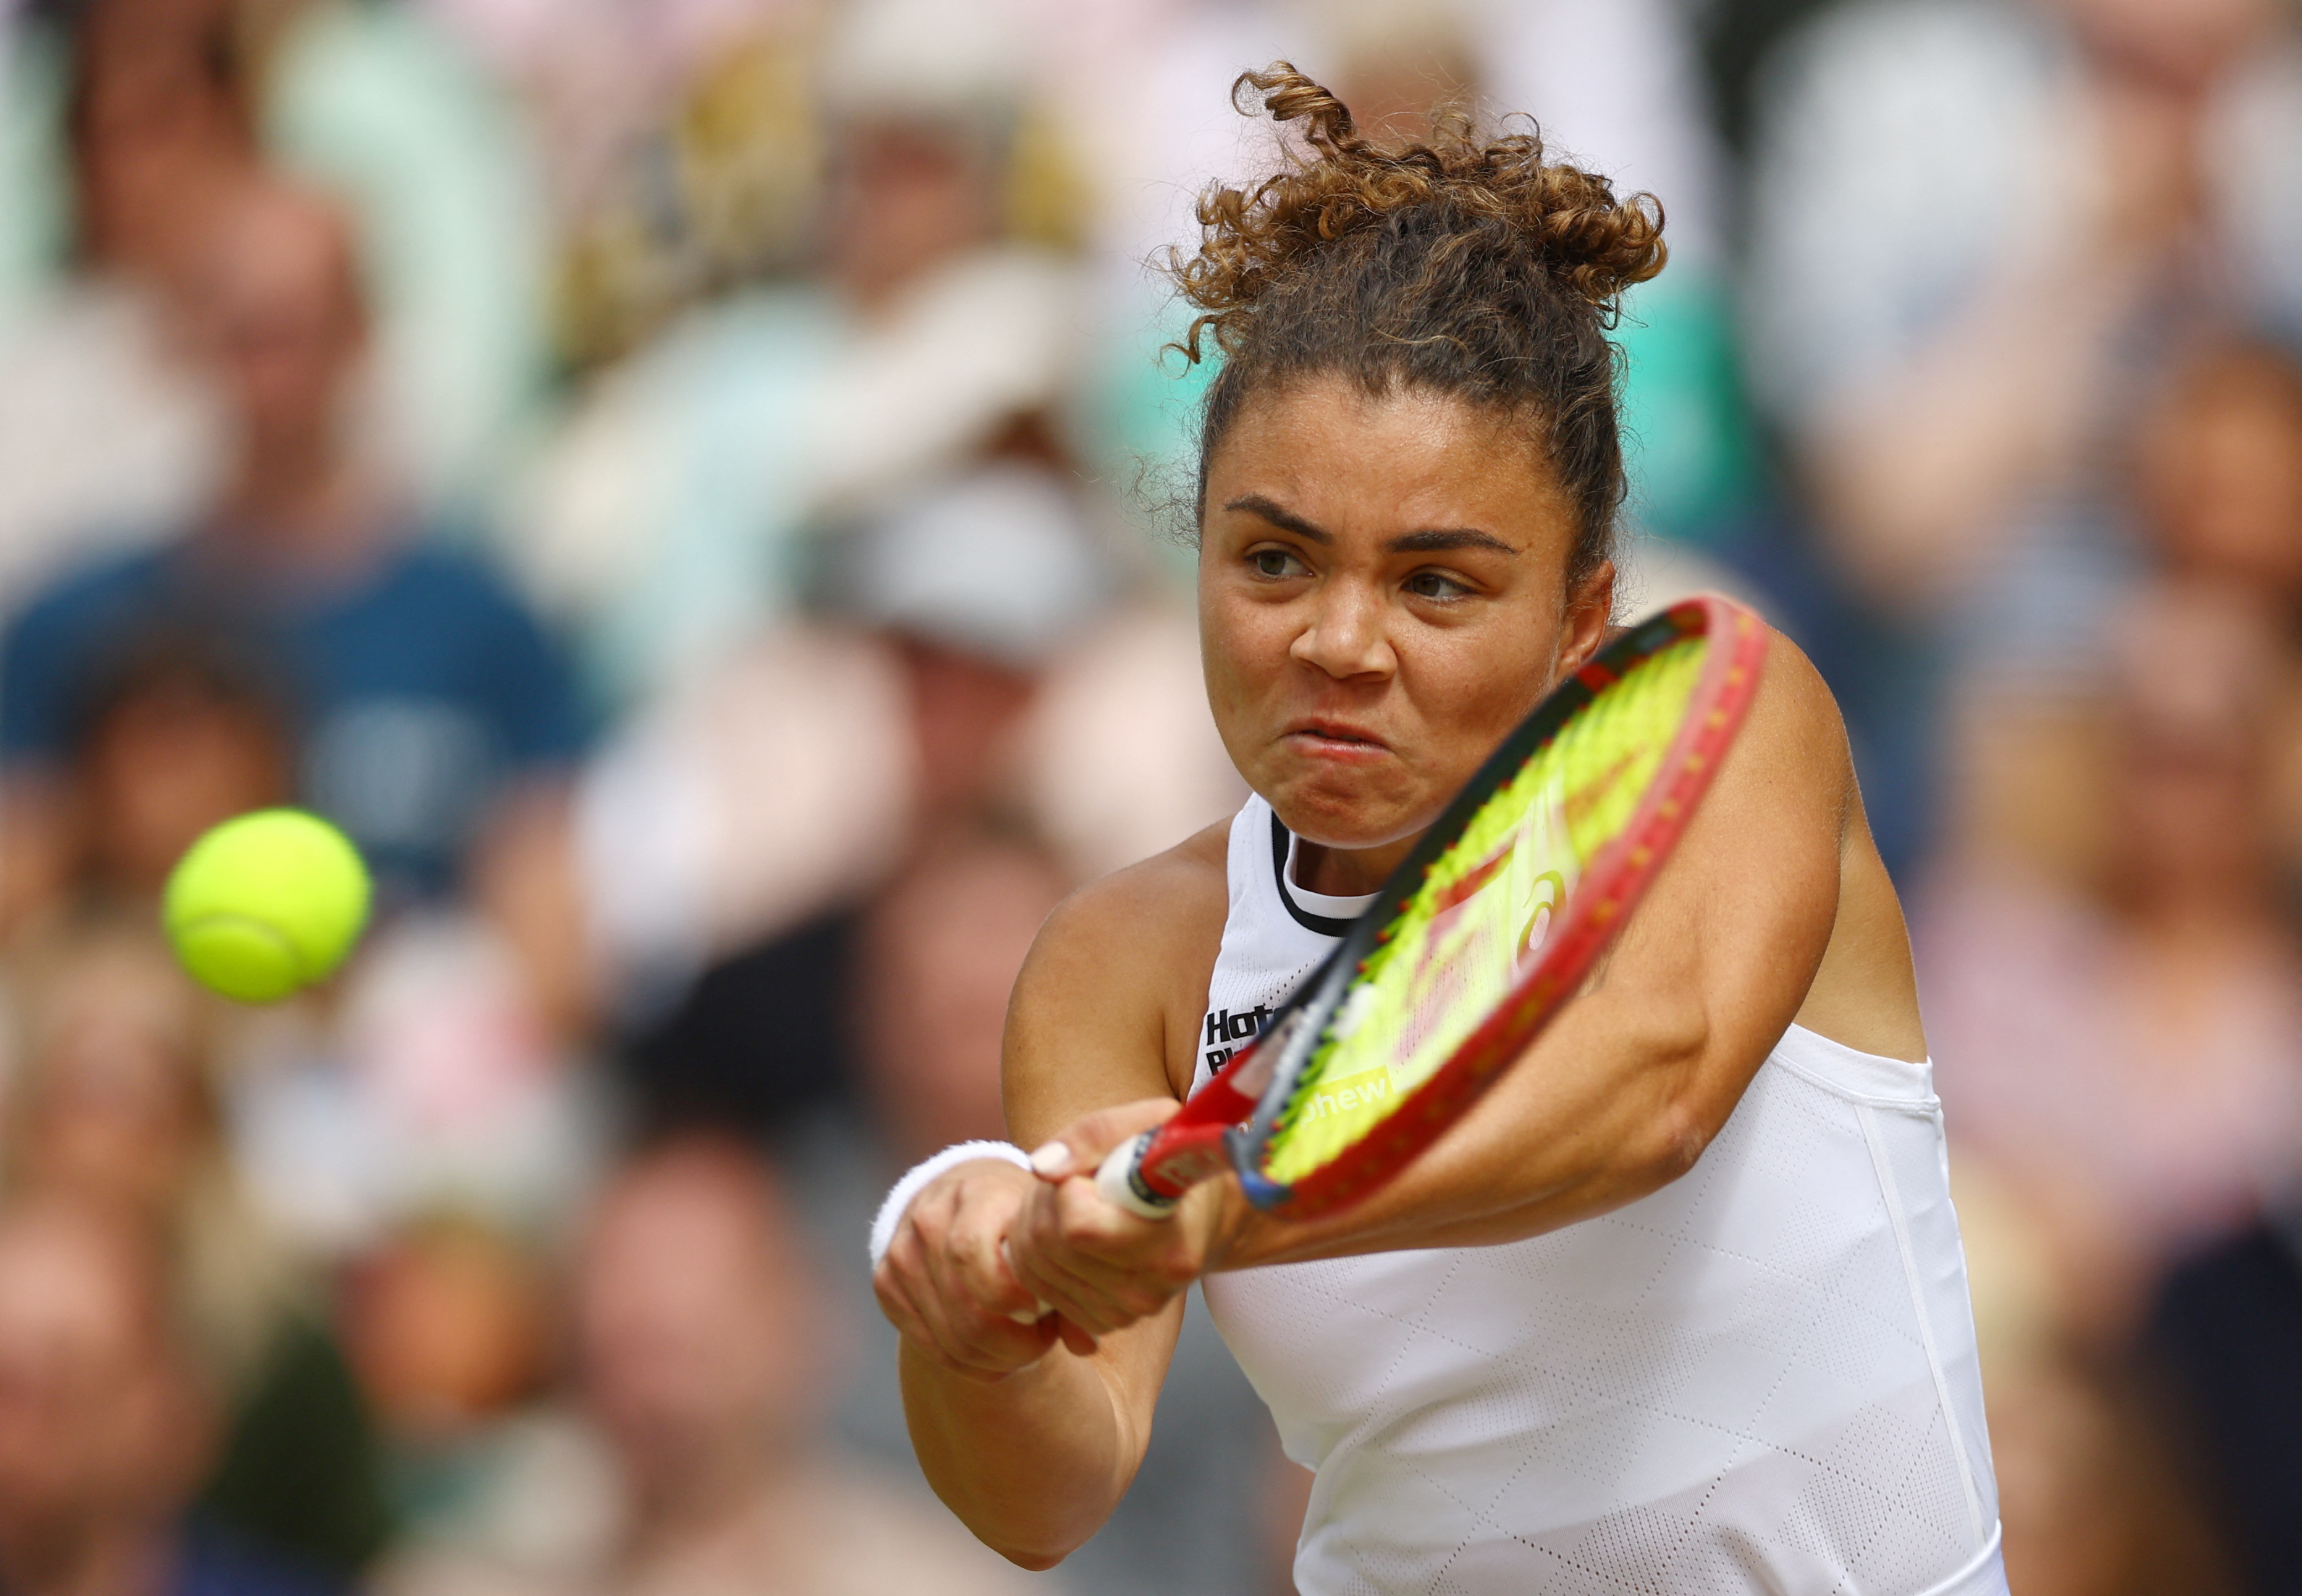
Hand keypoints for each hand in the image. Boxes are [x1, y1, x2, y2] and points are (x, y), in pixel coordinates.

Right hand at [873, 1158, 1061, 1382]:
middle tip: (1041, 1343)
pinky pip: (928, 1347)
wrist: (965, 1190)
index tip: (1042, 1311)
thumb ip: (1070, 1276)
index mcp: (975, 1194)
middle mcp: (928, 1219)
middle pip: (966, 1310)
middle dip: (1012, 1344)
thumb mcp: (1047, 1226)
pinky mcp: (886, 1283)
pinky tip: (993, 1354)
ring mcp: (901, 1252)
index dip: (1009, 1297)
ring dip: (993, 1360)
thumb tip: (1088, 1344)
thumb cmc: (1020, 1214)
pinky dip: (966, 1363)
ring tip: (1023, 1349)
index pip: (972, 1254)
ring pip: (948, 1337)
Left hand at [1009, 1099, 1236, 1346]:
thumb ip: (1095, 1135)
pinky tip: (1074, 1237)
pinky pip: (1040, 1289)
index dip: (1069, 1190)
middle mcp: (1148, 1291)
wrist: (1201, 1217)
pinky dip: (1042, 1258)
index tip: (1090, 1173)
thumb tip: (1042, 1168)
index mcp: (1169, 1245)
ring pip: (1036, 1268)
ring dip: (1039, 1225)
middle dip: (1046, 1202)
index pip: (1079, 1227)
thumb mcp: (1151, 1125)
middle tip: (1077, 1181)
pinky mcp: (1105, 1321)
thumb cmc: (1175, 1163)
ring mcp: (1126, 1312)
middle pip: (1048, 1245)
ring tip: (1077, 1204)